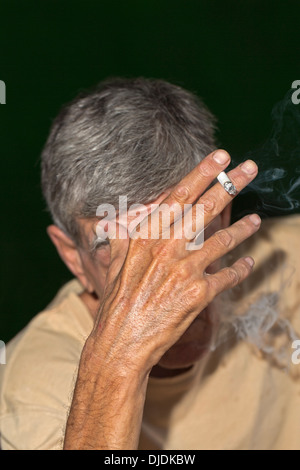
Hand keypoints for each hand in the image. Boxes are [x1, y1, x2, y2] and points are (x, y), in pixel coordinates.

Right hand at [87, 149, 259, 373]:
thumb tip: (123, 219)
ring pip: (222, 240)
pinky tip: (249, 263)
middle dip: (231, 184)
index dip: (202, 174)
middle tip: (250, 168)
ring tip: (256, 221)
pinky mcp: (199, 294)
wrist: (122, 341)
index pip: (179, 196)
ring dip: (242, 228)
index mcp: (147, 236)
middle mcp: (167, 247)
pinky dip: (240, 269)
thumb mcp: (117, 262)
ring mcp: (185, 270)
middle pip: (205, 208)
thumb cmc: (118, 301)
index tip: (220, 158)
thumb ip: (126, 237)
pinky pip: (227, 276)